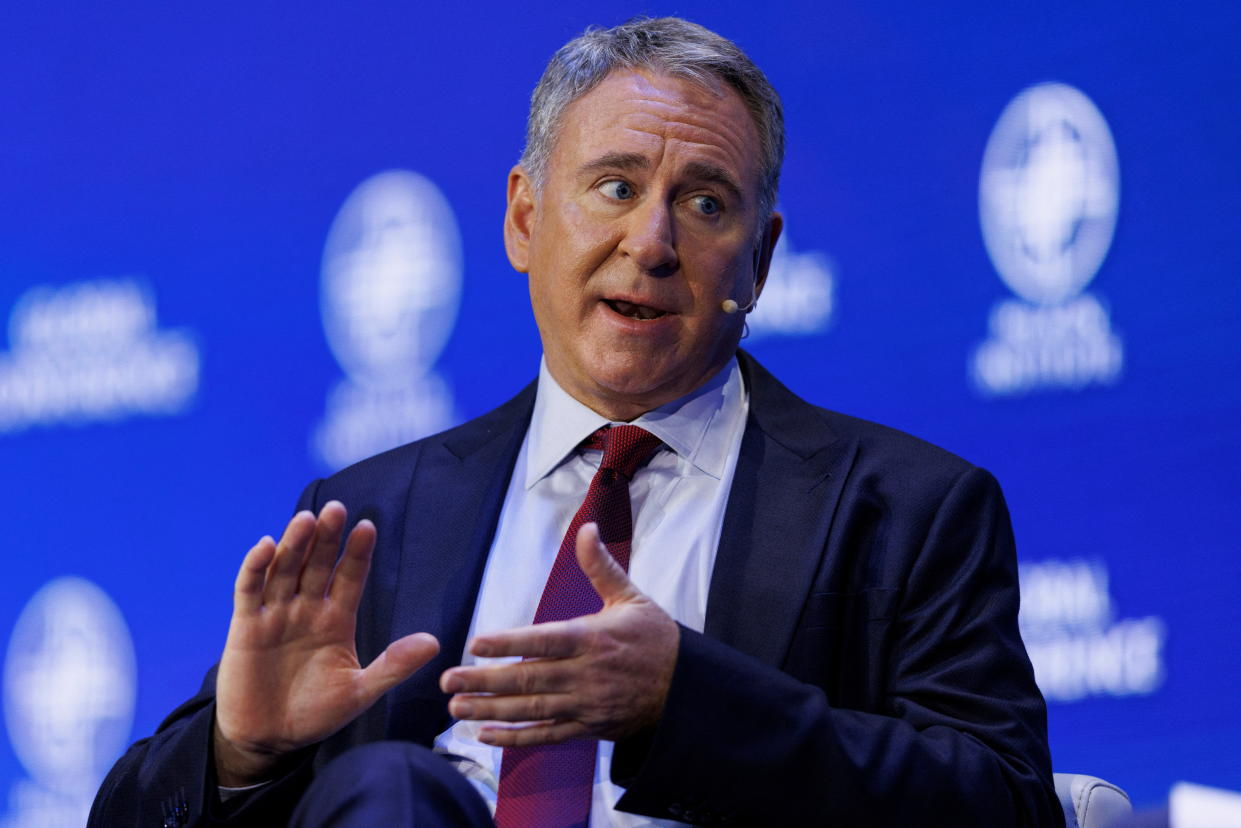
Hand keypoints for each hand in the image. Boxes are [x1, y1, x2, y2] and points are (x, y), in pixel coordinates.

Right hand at [214, 501, 438, 785]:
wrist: (270, 740)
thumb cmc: (316, 714)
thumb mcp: (360, 691)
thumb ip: (393, 666)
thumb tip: (434, 642)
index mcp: (337, 619)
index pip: (350, 577)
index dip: (357, 553)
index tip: (368, 526)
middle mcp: (307, 609)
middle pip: (318, 564)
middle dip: (328, 538)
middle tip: (337, 509)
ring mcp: (276, 614)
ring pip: (285, 569)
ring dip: (294, 544)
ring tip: (307, 519)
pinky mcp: (245, 626)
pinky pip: (250, 590)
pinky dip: (255, 567)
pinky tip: (266, 545)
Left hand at [440, 522, 678, 746]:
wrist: (686, 687)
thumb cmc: (655, 637)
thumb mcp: (631, 597)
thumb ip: (601, 566)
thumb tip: (587, 528)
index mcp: (593, 639)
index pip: (545, 641)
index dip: (509, 644)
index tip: (475, 643)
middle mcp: (586, 674)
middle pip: (529, 680)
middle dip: (485, 681)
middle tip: (448, 681)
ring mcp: (586, 704)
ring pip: (532, 711)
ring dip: (491, 711)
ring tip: (457, 708)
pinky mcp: (588, 727)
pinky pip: (548, 735)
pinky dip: (516, 738)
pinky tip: (486, 735)